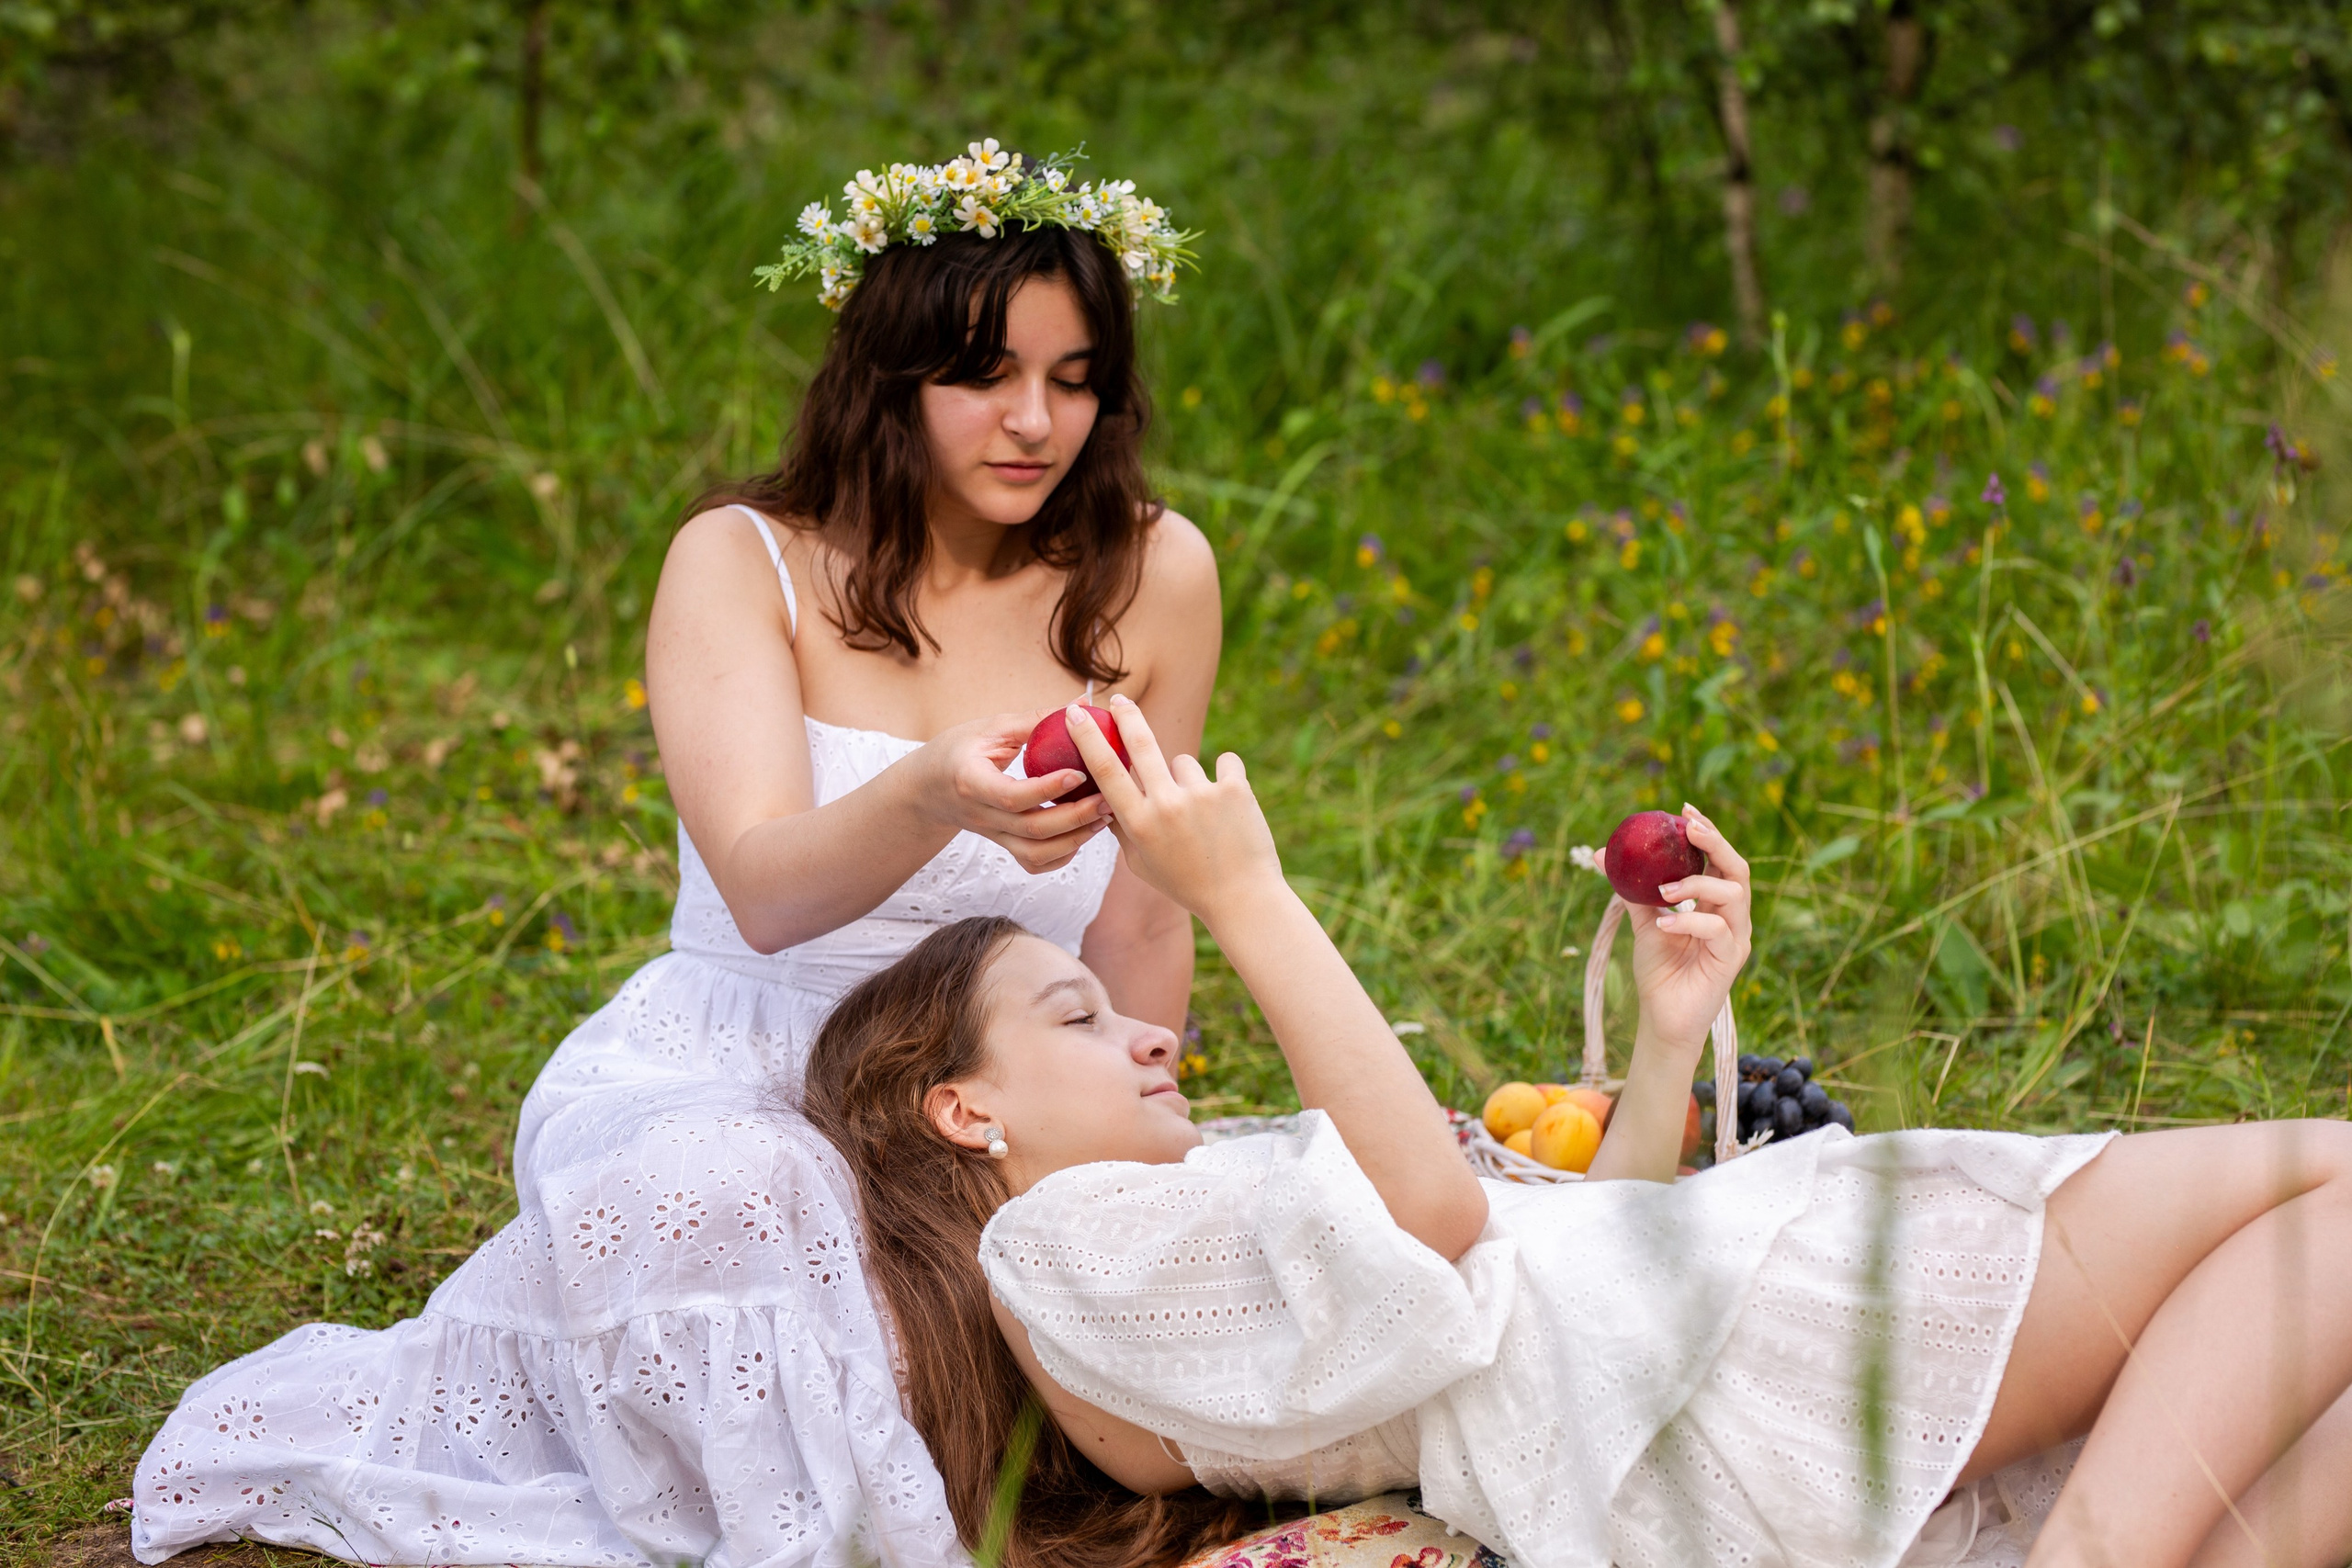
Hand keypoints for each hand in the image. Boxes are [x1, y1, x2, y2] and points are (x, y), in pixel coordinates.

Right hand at [912, 709, 1107, 874]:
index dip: (1048, 789)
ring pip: (1036, 853)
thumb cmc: (959, 750)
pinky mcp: (1002, 844)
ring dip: (1075, 840)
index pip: (1012, 795)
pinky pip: (1033, 862)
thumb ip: (1036, 719)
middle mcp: (982, 815)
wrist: (928, 787)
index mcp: (972, 781)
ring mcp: (993, 835)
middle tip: (1107, 799)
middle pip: (1032, 828)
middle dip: (1075, 817)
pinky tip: (1082, 835)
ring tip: (1103, 817)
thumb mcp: (990, 728)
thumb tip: (1083, 703)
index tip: (1079, 772)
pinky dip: (1061, 856)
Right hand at [1063, 696, 1282, 921]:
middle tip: (1118, 699)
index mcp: (1139, 823)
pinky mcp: (1234, 788)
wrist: (1243, 898)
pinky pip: (1225, 762)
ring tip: (1204, 817)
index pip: (1105, 770)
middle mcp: (1166, 804)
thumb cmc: (1187, 883)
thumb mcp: (1142, 864)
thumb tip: (1103, 799)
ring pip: (1184, 762)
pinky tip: (1230, 806)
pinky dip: (1227, 777)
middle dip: (1125, 715)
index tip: (1076, 714)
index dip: (1088, 737)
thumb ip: (1122, 829)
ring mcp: (1201, 794)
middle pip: (1140, 742)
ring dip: (1189, 781)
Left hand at [1600, 804, 1751, 1054]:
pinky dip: (1689, 921)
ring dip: (1697, 884)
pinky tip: (1663, 924)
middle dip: (1715, 843)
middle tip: (1688, 827)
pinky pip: (1717, 929)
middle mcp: (1733, 916)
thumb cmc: (1659, 970)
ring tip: (1663, 889)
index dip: (1707, 832)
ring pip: (1733, 893)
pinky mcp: (1731, 959)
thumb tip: (1600, 854)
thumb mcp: (1643, 921)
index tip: (1683, 810)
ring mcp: (1736, 937)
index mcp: (1716, 903)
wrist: (1661, 1017)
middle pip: (1738, 868)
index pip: (1719, 859)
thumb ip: (1630, 889)